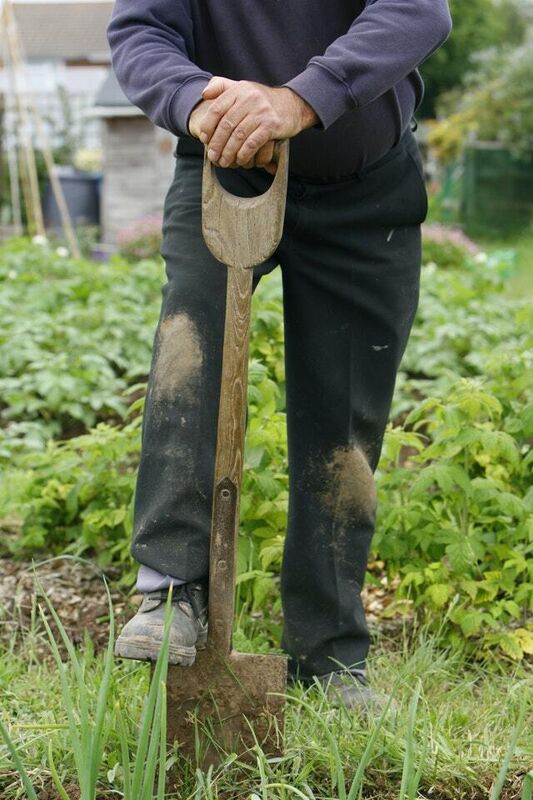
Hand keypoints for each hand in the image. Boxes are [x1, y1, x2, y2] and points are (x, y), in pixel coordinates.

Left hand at [189, 76, 317, 170]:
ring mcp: (261, 111)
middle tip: (212, 157)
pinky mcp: (271, 125)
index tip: (204, 139)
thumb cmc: (262, 100)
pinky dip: (244, 154)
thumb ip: (222, 86)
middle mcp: (249, 98)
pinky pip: (253, 142)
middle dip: (217, 144)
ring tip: (224, 162)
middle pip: (226, 125)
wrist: (293, 104)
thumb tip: (204, 94)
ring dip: (228, 152)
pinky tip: (240, 160)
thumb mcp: (242, 88)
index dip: (208, 126)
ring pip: (238, 136)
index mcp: (239, 89)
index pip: (217, 109)